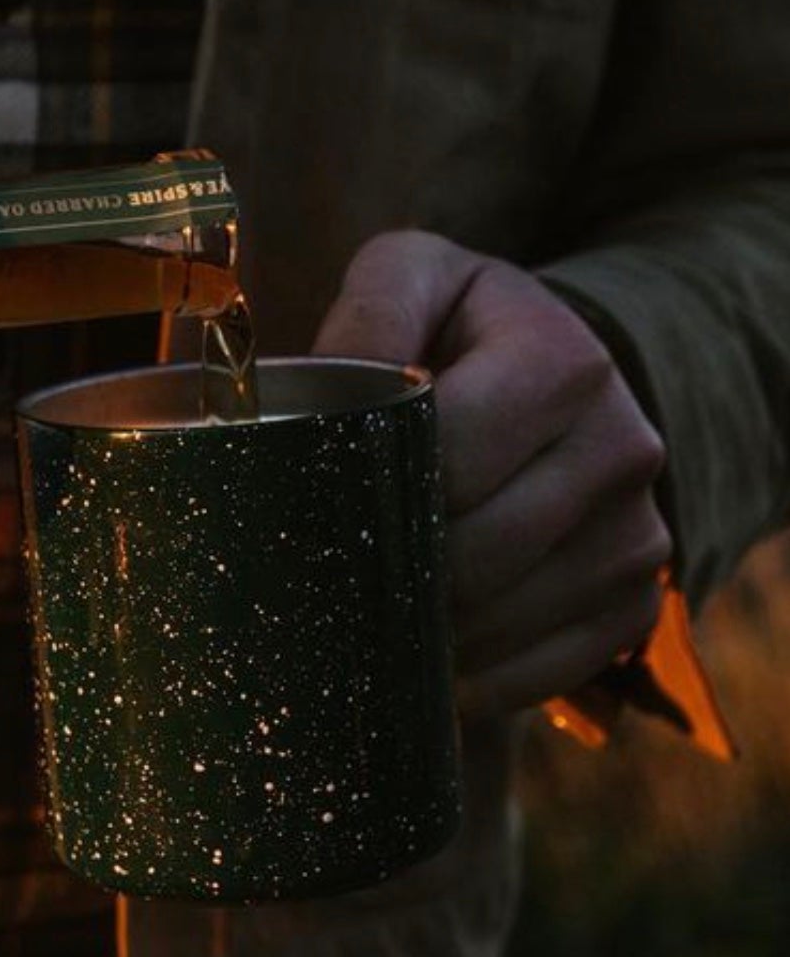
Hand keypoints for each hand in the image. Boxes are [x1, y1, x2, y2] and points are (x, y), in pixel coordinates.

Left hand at [312, 231, 669, 718]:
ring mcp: (640, 534)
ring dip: (419, 630)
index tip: (315, 500)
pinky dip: (469, 677)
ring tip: (360, 608)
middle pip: (476, 552)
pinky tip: (419, 654)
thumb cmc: (453, 323)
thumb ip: (367, 319)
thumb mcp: (409, 279)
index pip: (451, 458)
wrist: (554, 370)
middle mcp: (624, 448)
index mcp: (566, 361)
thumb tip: (319, 395)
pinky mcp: (638, 600)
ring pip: (501, 619)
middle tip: (321, 569)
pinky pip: (542, 670)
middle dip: (388, 566)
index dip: (373, 488)